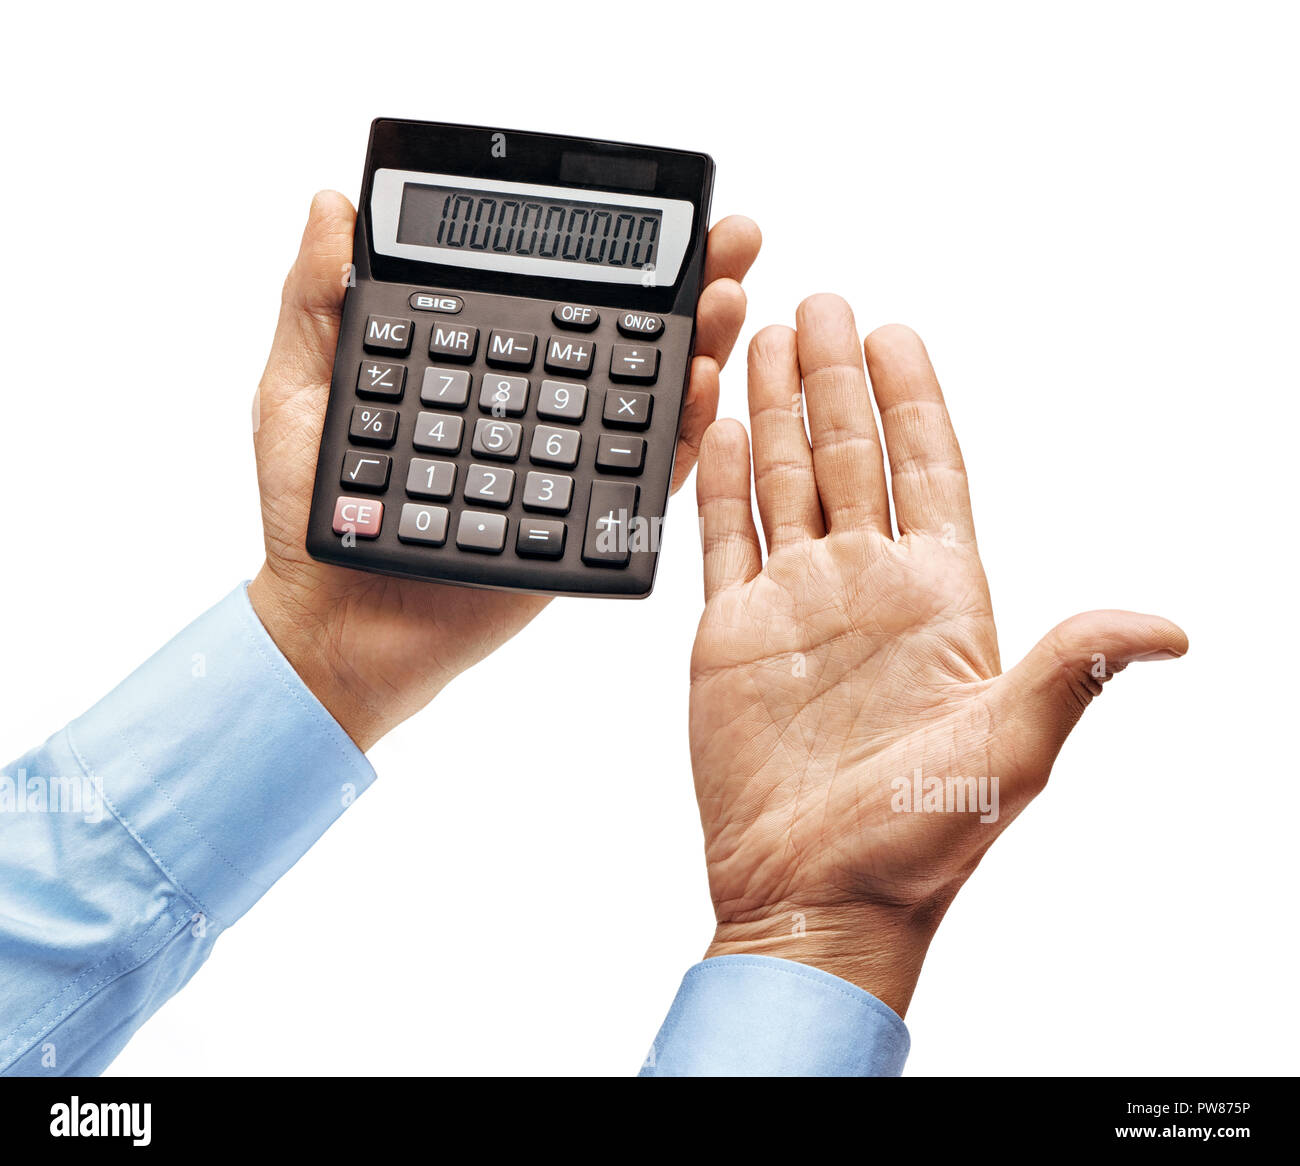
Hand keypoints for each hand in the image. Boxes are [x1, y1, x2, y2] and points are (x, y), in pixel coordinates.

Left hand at [249, 192, 759, 749]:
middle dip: (688, 284)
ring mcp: (562, 467)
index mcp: (481, 371)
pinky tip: (699, 386)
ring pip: (647, 400)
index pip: (558, 298)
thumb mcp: (300, 389)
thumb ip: (317, 302)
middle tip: (732, 238)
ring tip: (729, 296)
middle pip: (624, 338)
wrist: (331, 624)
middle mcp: (533, 411)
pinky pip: (642, 482)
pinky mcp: (579, 525)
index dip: (611, 253)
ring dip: (702, 346)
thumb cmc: (308, 514)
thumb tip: (332, 206)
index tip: (659, 210)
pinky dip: (682, 436)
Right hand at [689, 295, 1186, 1015]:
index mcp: (941, 600)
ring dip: (777, 411)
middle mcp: (868, 589)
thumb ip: (1073, 669)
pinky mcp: (732, 633)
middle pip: (852, 457)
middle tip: (823, 304)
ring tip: (768, 343)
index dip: (916, 402)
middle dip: (836, 379)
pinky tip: (721, 427)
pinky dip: (720, 481)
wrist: (815, 893)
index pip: (932, 472)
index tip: (898, 333)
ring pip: (785, 482)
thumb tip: (1168, 628)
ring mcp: (796, 605)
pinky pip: (725, 538)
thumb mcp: (1012, 749)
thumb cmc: (917, 839)